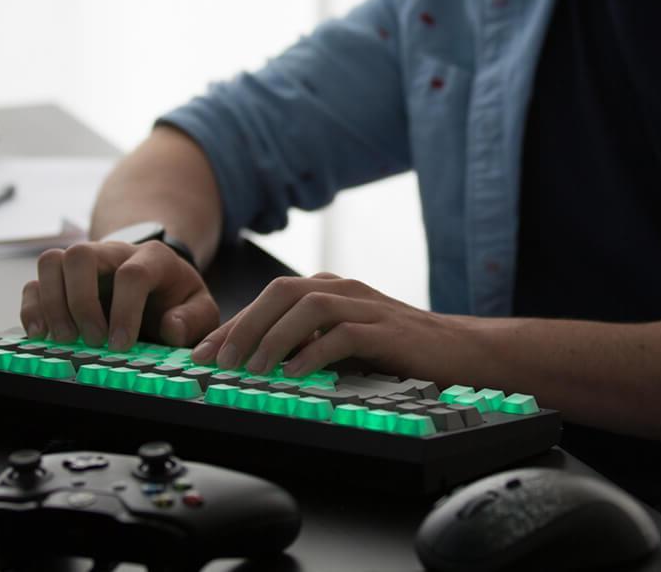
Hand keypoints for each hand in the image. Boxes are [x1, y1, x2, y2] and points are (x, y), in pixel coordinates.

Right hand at [20, 240, 219, 351]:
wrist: (157, 285)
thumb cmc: (176, 299)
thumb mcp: (199, 308)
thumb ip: (194, 318)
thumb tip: (172, 328)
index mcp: (152, 257)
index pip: (132, 273)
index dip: (125, 310)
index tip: (121, 345)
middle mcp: (112, 252)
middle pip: (81, 256)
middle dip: (81, 302)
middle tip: (91, 340)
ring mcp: (83, 263)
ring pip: (52, 261)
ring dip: (52, 303)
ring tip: (64, 339)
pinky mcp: (61, 280)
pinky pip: (34, 282)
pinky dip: (32, 308)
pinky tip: (41, 334)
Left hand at [188, 272, 463, 379]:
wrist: (458, 350)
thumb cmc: (397, 349)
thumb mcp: (343, 341)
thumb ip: (307, 343)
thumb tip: (256, 362)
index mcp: (329, 289)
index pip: (269, 298)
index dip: (233, 323)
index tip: (202, 353)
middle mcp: (343, 289)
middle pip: (281, 292)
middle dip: (245, 325)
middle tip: (220, 360)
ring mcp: (365, 306)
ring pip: (307, 307)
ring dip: (273, 337)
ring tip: (252, 367)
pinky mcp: (386, 329)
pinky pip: (342, 333)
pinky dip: (314, 352)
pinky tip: (295, 373)